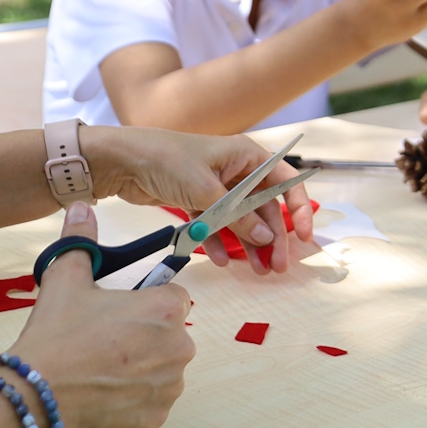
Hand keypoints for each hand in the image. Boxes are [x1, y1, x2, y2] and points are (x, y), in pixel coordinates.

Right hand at [5, 202, 196, 427]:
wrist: (38, 393)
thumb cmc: (57, 334)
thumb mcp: (66, 279)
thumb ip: (80, 241)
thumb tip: (81, 207)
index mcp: (166, 309)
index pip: (173, 297)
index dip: (146, 302)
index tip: (120, 311)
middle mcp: (180, 347)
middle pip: (169, 334)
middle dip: (143, 336)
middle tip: (104, 342)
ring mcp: (170, 385)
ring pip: (161, 368)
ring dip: (139, 368)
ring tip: (99, 368)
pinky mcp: (155, 417)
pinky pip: (150, 401)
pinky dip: (131, 398)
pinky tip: (102, 393)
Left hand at [81, 127, 315, 271]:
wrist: (122, 161)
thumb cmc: (167, 161)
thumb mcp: (207, 191)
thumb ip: (238, 217)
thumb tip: (267, 240)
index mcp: (247, 156)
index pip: (287, 182)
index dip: (299, 209)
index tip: (304, 237)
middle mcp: (237, 171)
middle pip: (265, 208)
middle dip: (272, 238)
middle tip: (276, 268)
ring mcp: (217, 188)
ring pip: (242, 221)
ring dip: (249, 246)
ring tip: (255, 272)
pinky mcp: (198, 202)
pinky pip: (217, 226)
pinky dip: (220, 242)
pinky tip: (222, 261)